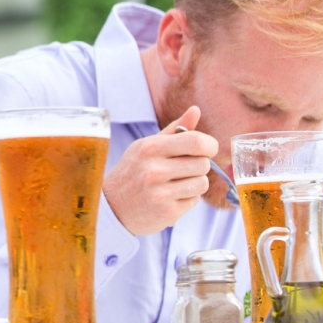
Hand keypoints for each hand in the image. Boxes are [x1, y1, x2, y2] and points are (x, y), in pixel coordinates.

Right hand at [102, 105, 218, 235]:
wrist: (113, 207)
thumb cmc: (133, 172)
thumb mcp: (147, 146)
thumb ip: (174, 129)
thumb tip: (196, 110)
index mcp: (150, 148)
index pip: (196, 142)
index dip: (209, 145)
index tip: (207, 149)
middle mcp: (154, 170)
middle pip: (203, 164)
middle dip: (199, 165)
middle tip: (184, 168)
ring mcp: (160, 193)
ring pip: (202, 183)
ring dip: (195, 183)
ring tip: (177, 183)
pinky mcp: (167, 212)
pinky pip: (195, 200)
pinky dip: (188, 198)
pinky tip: (172, 196)